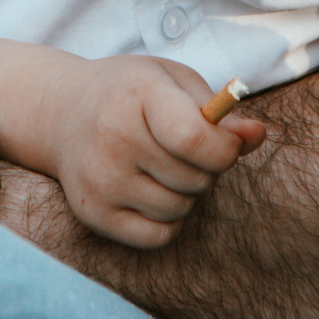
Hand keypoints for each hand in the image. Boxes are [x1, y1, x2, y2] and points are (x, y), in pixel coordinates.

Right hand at [48, 55, 261, 248]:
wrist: (62, 113)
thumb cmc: (132, 94)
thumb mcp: (175, 82)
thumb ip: (220, 111)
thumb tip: (256, 136)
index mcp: (137, 94)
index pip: (194, 138)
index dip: (224, 149)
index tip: (226, 142)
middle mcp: (112, 138)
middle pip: (195, 178)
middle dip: (205, 168)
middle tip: (183, 149)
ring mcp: (99, 180)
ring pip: (179, 209)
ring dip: (185, 193)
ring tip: (162, 166)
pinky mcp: (92, 214)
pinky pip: (158, 236)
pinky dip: (167, 220)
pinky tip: (150, 190)